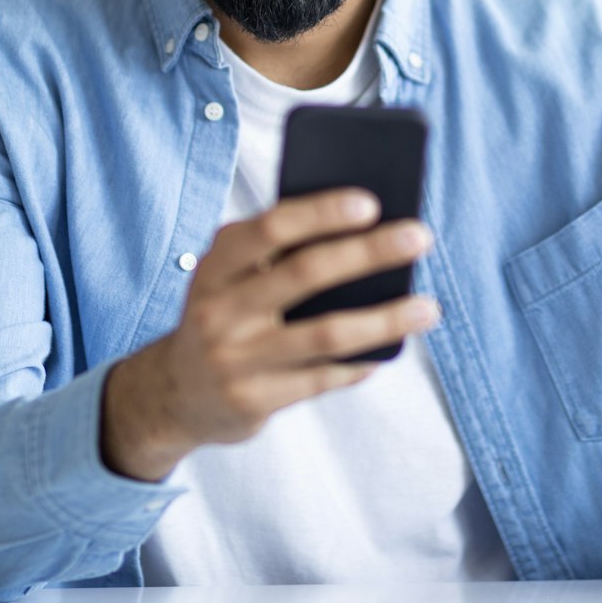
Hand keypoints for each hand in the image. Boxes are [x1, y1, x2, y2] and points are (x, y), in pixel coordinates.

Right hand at [99, 188, 437, 481]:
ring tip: (429, 307)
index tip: (371, 201)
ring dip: (385, 319)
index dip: (319, 213)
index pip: (269, 229)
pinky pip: (323, 378)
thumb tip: (366, 232)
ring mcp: (235, 360)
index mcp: (214, 267)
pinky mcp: (254, 401)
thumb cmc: (224, 316)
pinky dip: (360, 362)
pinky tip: (389, 349)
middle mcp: (219, 311)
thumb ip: (277, 256)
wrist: (172, 395)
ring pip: (325, 334)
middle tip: (420, 236)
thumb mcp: (229, 279)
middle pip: (305, 274)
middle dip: (368, 251)